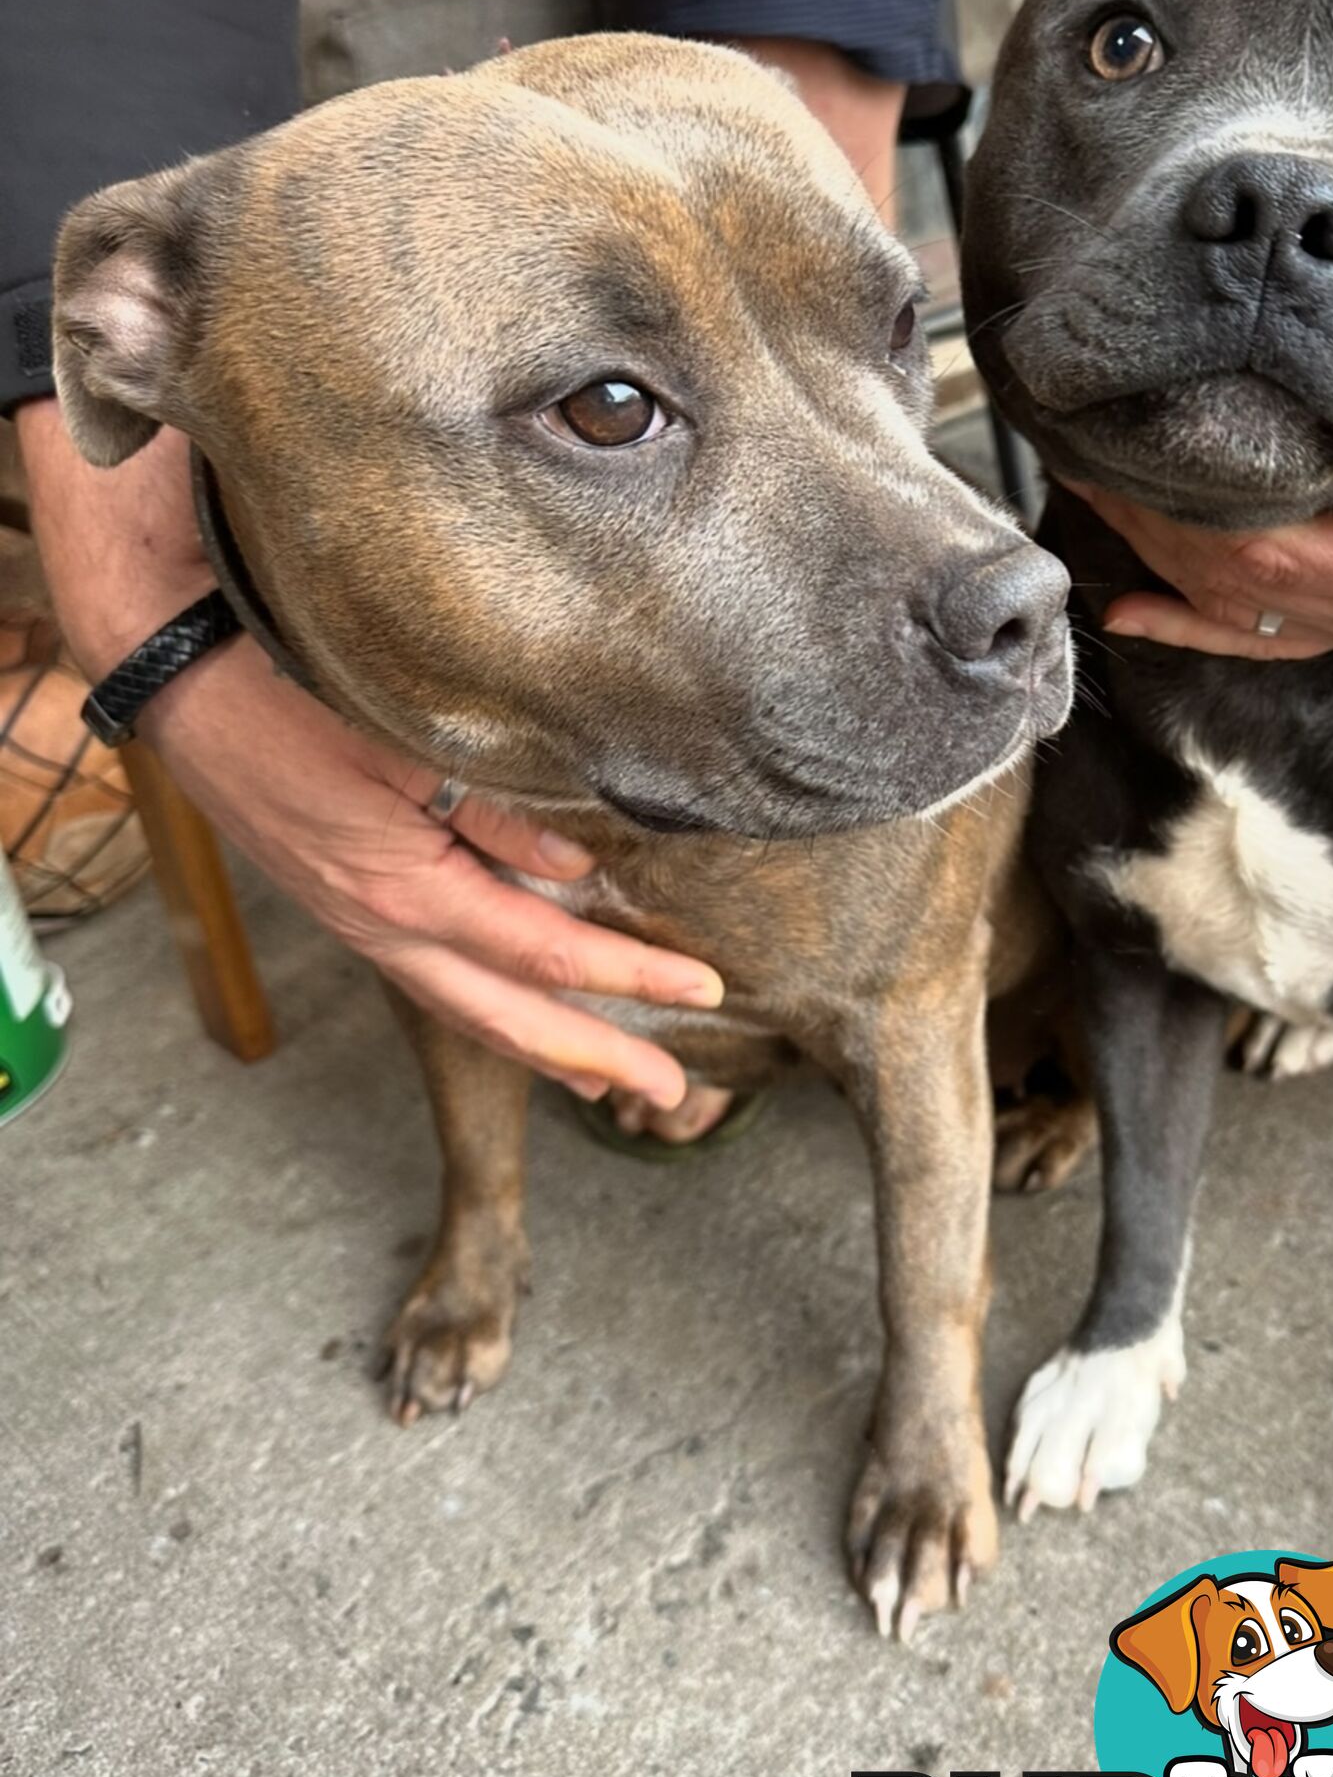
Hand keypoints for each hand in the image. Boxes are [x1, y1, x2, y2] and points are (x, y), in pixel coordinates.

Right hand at [18, 403, 721, 1103]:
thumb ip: (500, 814)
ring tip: (604, 1082)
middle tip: (668, 1094)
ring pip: (467, 1012)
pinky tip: (518, 1015)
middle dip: (595, 1056)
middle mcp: (385, 926)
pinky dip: (489, 1012)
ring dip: (541, 1049)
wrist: (183, 681)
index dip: (631, 977)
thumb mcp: (407, 742)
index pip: (546, 952)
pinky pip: (434, 983)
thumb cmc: (293, 696)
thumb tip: (582, 872)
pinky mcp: (350, 910)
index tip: (705, 990)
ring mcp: (361, 926)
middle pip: (508, 1016)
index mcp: (409, 888)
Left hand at [1083, 90, 1332, 659]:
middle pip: (1244, 587)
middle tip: (1074, 457)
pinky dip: (1196, 620)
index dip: (1182, 515)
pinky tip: (1133, 606)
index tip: (1111, 454)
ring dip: (1160, 563)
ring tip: (1087, 496)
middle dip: (1152, 529)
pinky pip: (1272, 630)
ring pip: (1245, 609)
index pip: (1278, 557)